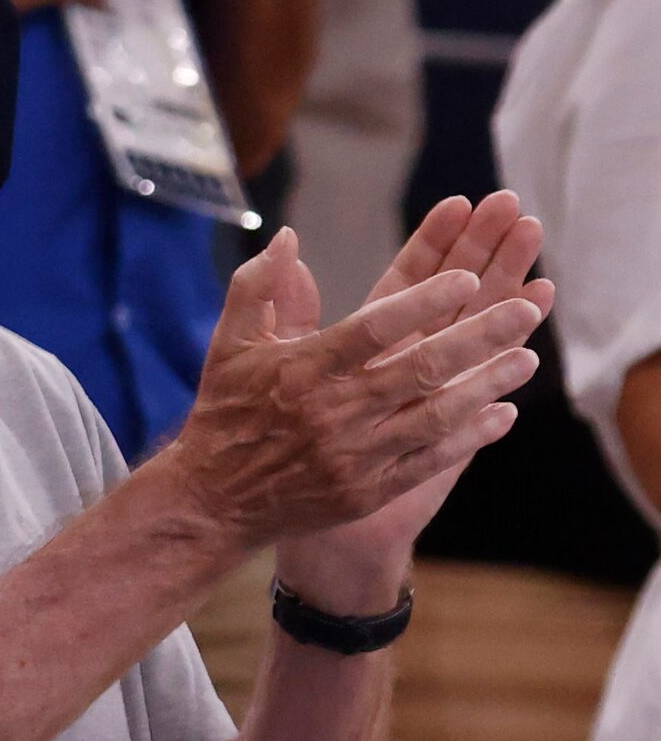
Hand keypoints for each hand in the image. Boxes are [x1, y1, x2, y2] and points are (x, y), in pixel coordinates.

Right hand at [157, 220, 545, 561]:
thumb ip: (258, 288)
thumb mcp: (229, 345)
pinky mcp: (367, 490)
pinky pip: (430, 460)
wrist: (214, 501)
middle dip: (478, 336)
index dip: (422, 302)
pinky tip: (502, 414)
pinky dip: (469, 437)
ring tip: (527, 358)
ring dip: (486, 385)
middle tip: (523, 309)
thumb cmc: (225, 413)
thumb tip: (288, 239)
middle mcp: (332, 412)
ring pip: (435, 415)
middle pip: (420, 368)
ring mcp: (354, 455)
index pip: (372, 328)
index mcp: (301, 370)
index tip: (466, 277)